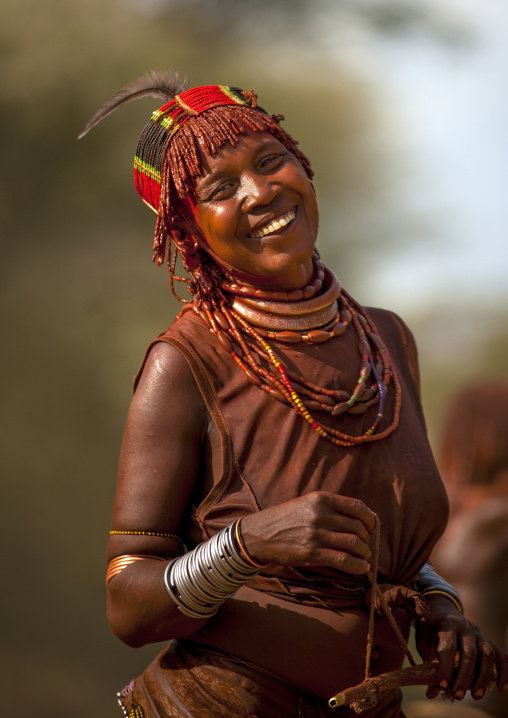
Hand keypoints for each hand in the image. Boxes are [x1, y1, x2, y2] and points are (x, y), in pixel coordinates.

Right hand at [240, 491, 375, 574]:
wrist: (259, 534)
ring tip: (365, 557)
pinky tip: (362, 568)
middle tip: (367, 546)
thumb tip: (359, 520)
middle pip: (358, 527)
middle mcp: (321, 514)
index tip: (373, 527)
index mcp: (321, 499)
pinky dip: (358, 565)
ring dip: (365, 553)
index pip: (357, 507)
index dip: (370, 519)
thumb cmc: (285, 519)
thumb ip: (330, 508)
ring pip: (354, 543)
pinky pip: (344, 560)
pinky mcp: (312, 552)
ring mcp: (317, 534)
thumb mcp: (307, 503)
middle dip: (368, 539)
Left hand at [415, 594, 507, 700]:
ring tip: (476, 695)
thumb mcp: (424, 642)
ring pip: (487, 654)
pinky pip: (501, 655)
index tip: (442, 685)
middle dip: (464, 677)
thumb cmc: (430, 629)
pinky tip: (501, 688)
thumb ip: (429, 665)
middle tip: (458, 695)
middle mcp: (465, 627)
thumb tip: (432, 694)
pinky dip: (504, 671)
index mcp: (447, 624)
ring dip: (483, 677)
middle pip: (469, 653)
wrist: (442, 610)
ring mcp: (479, 633)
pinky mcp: (488, 640)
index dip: (446, 667)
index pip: (448, 647)